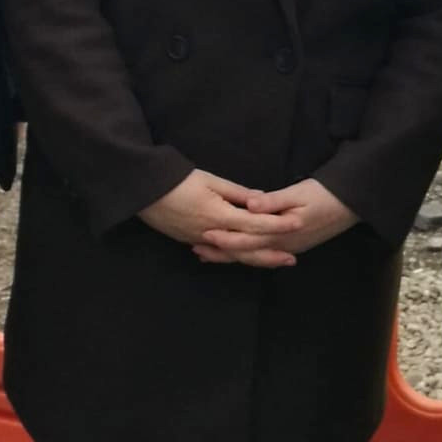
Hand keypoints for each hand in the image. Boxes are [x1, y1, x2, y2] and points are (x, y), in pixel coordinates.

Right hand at [138, 172, 294, 268]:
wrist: (144, 192)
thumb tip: (261, 200)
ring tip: (274, 261)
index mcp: (220, 215)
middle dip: (271, 255)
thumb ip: (238, 193)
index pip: (255, 224)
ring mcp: (200, 240)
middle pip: (247, 249)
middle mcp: (212, 233)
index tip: (297, 223)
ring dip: (255, 259)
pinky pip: (218, 253)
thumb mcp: (211, 180)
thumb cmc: (178, 181)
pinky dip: (233, 257)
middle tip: (292, 259)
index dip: (278, 224)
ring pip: (233, 255)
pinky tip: (243, 259)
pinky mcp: (190, 241)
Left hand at [194, 178, 358, 266]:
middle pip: (247, 253)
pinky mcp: (292, 247)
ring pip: (254, 257)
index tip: (203, 234)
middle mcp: (283, 246)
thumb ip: (274, 201)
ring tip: (207, 254)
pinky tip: (237, 254)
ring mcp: (288, 249)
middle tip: (196, 249)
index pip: (247, 240)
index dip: (225, 239)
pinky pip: (264, 255)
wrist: (352, 205)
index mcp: (282, 233)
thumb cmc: (326, 194)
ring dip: (231, 257)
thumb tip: (250, 204)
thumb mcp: (300, 192)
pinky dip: (247, 255)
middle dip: (221, 252)